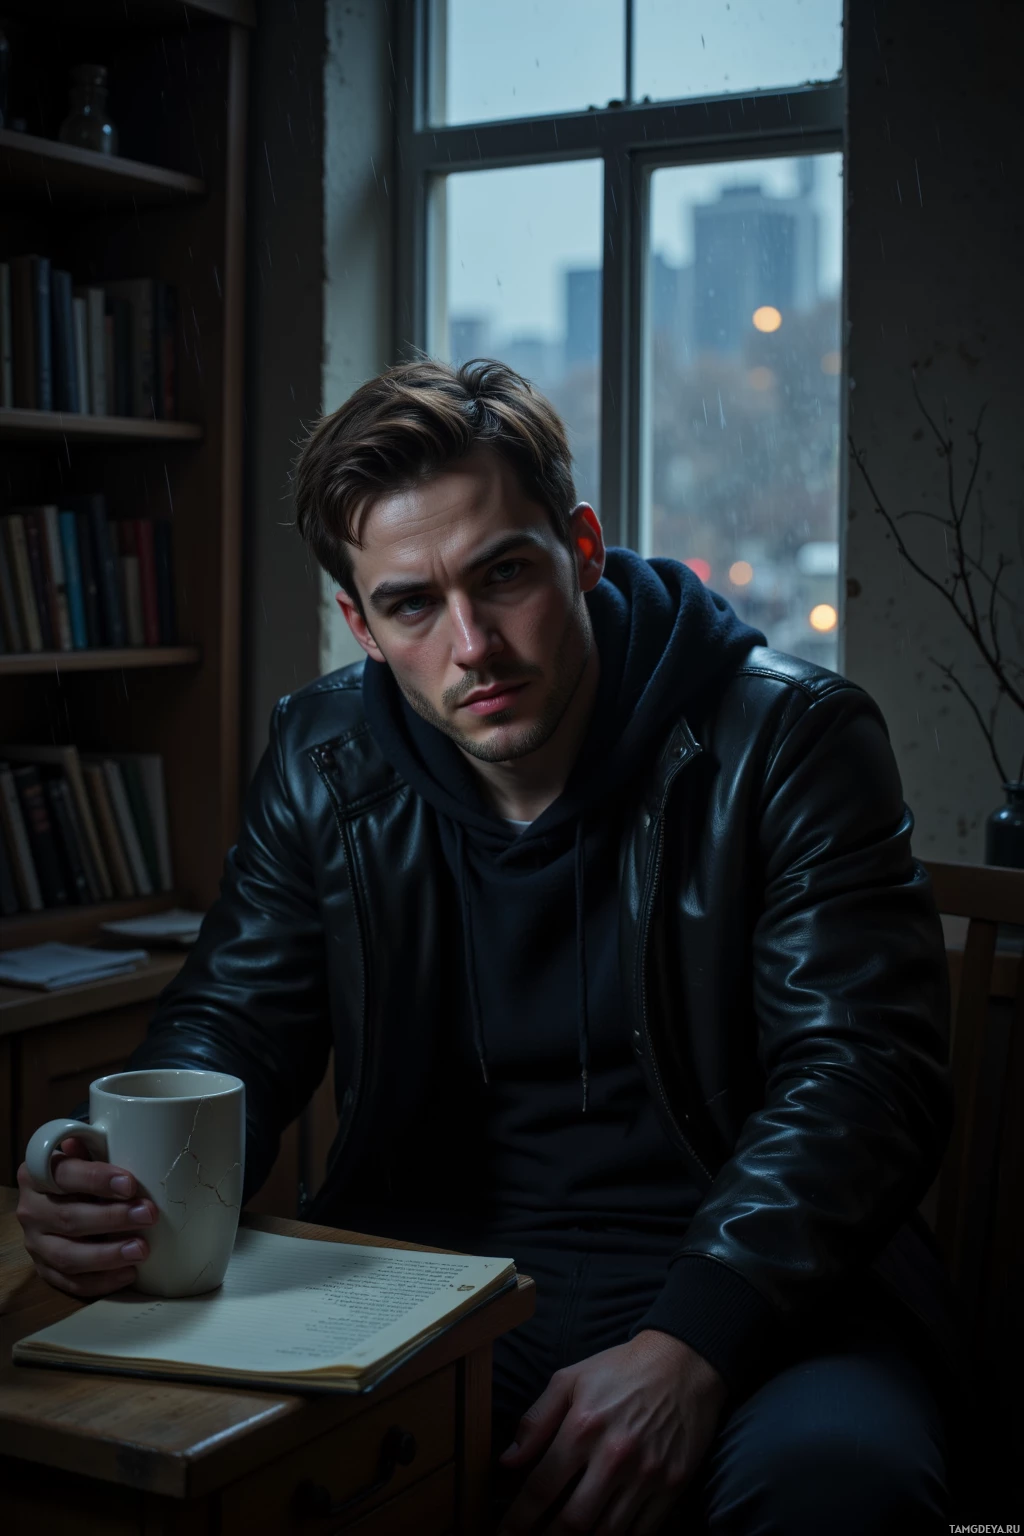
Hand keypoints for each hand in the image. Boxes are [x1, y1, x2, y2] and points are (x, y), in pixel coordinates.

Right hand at [16, 1136, 156, 1297]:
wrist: (60, 1197)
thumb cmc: (82, 1172)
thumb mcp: (85, 1154)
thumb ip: (95, 1148)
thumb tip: (113, 1136)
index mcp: (37, 1174)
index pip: (64, 1176)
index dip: (97, 1180)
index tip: (129, 1184)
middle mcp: (31, 1210)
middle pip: (69, 1219)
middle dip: (113, 1219)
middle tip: (148, 1215)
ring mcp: (35, 1243)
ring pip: (68, 1256)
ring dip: (108, 1255)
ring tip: (141, 1249)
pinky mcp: (45, 1270)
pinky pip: (70, 1283)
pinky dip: (101, 1281)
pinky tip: (128, 1273)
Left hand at [496, 1330, 727, 1535]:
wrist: (682, 1362)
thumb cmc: (620, 1370)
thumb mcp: (570, 1380)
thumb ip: (536, 1421)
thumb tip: (507, 1461)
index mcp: (583, 1426)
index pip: (541, 1488)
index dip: (518, 1520)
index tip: (504, 1535)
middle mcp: (614, 1455)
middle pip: (573, 1522)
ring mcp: (646, 1474)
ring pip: (607, 1534)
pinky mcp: (673, 1485)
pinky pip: (642, 1533)